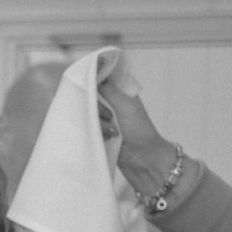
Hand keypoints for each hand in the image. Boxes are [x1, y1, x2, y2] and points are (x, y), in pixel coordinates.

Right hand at [99, 77, 179, 200]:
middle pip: (91, 97)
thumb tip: (93, 72)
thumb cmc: (139, 130)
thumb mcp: (124, 105)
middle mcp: (112, 103)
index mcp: (121, 93)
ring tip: (112, 132)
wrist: (143, 159)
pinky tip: (106, 138)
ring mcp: (105, 119)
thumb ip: (108, 89)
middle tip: (110, 117)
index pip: (101, 80)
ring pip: (87, 113)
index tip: (89, 88)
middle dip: (97, 108)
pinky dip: (95, 133)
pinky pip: (87, 127)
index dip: (93, 83)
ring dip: (98, 123)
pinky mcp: (99, 133)